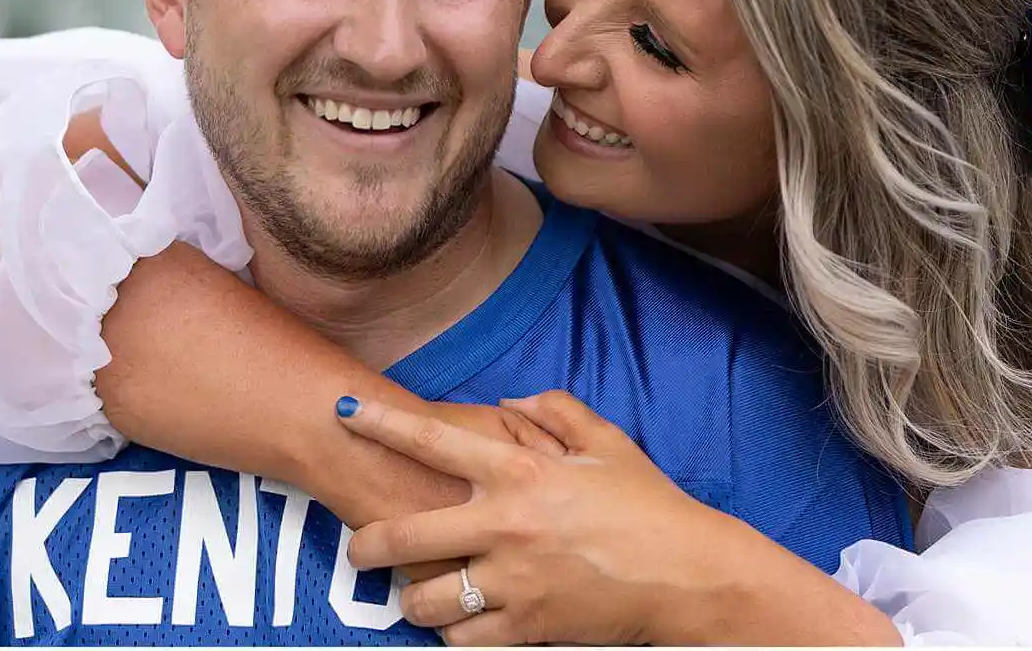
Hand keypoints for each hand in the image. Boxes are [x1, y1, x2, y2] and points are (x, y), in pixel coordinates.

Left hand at [336, 390, 762, 645]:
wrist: (686, 574)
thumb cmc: (649, 505)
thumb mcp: (608, 443)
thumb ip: (555, 412)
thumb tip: (508, 405)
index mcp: (522, 472)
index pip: (434, 441)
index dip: (383, 424)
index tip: (345, 414)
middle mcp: (506, 525)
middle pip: (404, 537)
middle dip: (365, 545)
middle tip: (356, 548)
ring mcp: (513, 580)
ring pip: (425, 600)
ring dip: (411, 598)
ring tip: (413, 594)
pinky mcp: (526, 626)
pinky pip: (464, 640)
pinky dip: (454, 634)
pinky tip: (458, 623)